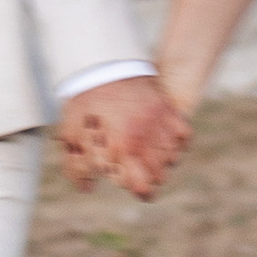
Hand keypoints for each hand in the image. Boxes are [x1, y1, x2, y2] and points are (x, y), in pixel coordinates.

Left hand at [57, 78, 189, 200]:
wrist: (100, 64)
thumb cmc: (84, 101)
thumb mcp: (72, 133)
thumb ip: (77, 166)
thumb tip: (87, 188)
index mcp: (120, 147)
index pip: (143, 186)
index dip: (141, 191)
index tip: (138, 189)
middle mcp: (143, 138)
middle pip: (160, 176)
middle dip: (150, 177)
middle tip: (140, 170)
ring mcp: (159, 123)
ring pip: (173, 158)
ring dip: (164, 161)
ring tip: (151, 155)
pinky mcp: (167, 109)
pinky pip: (184, 136)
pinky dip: (177, 142)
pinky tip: (165, 140)